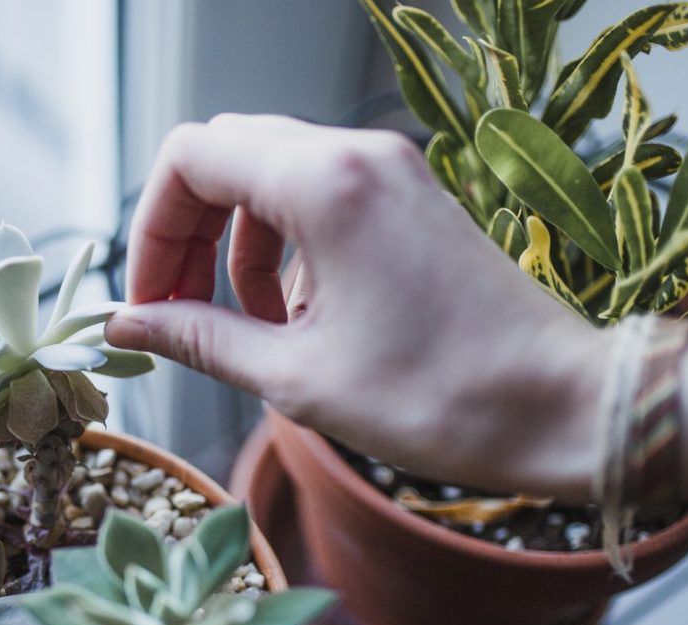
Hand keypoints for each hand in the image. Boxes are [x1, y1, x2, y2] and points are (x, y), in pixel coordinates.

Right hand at [105, 114, 606, 499]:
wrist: (562, 406)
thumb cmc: (441, 398)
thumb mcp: (297, 377)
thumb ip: (200, 339)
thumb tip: (126, 327)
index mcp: (326, 185)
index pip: (191, 158)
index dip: (151, 229)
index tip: (150, 302)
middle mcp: (359, 155)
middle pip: (227, 156)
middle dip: (186, 232)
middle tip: (179, 312)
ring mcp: (392, 171)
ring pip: (270, 176)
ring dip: (235, 246)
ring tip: (244, 329)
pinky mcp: (411, 199)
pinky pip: (319, 196)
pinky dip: (284, 247)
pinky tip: (296, 318)